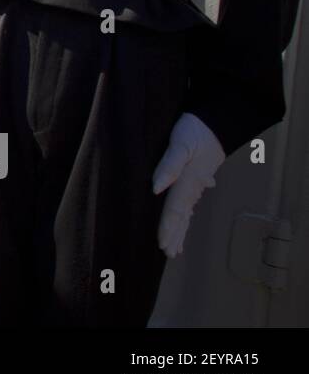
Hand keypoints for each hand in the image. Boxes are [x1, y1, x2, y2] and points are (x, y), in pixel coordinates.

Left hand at [152, 112, 224, 257]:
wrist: (217, 120)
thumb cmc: (196, 129)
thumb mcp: (181, 143)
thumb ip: (169, 165)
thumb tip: (157, 188)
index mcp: (189, 180)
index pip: (175, 209)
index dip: (167, 227)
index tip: (162, 244)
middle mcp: (195, 185)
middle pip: (182, 215)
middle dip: (175, 234)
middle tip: (169, 254)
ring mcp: (198, 182)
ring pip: (187, 211)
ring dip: (181, 228)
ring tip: (176, 246)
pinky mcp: (198, 176)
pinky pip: (190, 201)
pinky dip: (186, 215)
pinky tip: (185, 220)